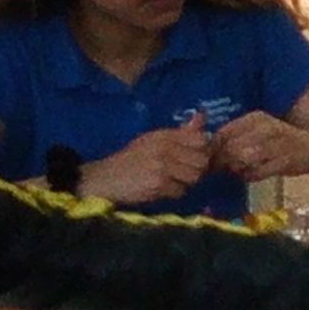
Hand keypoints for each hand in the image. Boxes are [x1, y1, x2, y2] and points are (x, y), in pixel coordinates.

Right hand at [84, 123, 217, 205]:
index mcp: (164, 135)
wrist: (106, 178)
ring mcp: (162, 166)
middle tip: (184, 172)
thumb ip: (180, 132)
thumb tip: (202, 116)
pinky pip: (180, 191)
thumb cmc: (131, 159)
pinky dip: (174, 192)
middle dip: (196, 169)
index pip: (200, 139)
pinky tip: (162, 189)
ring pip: (193, 177)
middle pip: (201, 160)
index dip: (203, 150)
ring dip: (186, 182)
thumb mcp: (152, 140)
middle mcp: (164, 148)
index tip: (194, 156)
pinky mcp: (158, 184)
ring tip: (173, 181)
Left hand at [210, 110, 308, 181]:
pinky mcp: (282, 162)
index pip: (224, 132)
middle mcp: (265, 128)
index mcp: (256, 117)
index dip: (213, 148)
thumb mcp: (259, 130)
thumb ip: (237, 136)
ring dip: (237, 169)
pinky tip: (252, 175)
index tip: (211, 158)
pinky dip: (250, 176)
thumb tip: (209, 149)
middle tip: (223, 169)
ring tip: (240, 170)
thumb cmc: (281, 141)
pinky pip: (256, 172)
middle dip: (224, 161)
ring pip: (242, 160)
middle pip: (231, 148)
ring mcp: (275, 145)